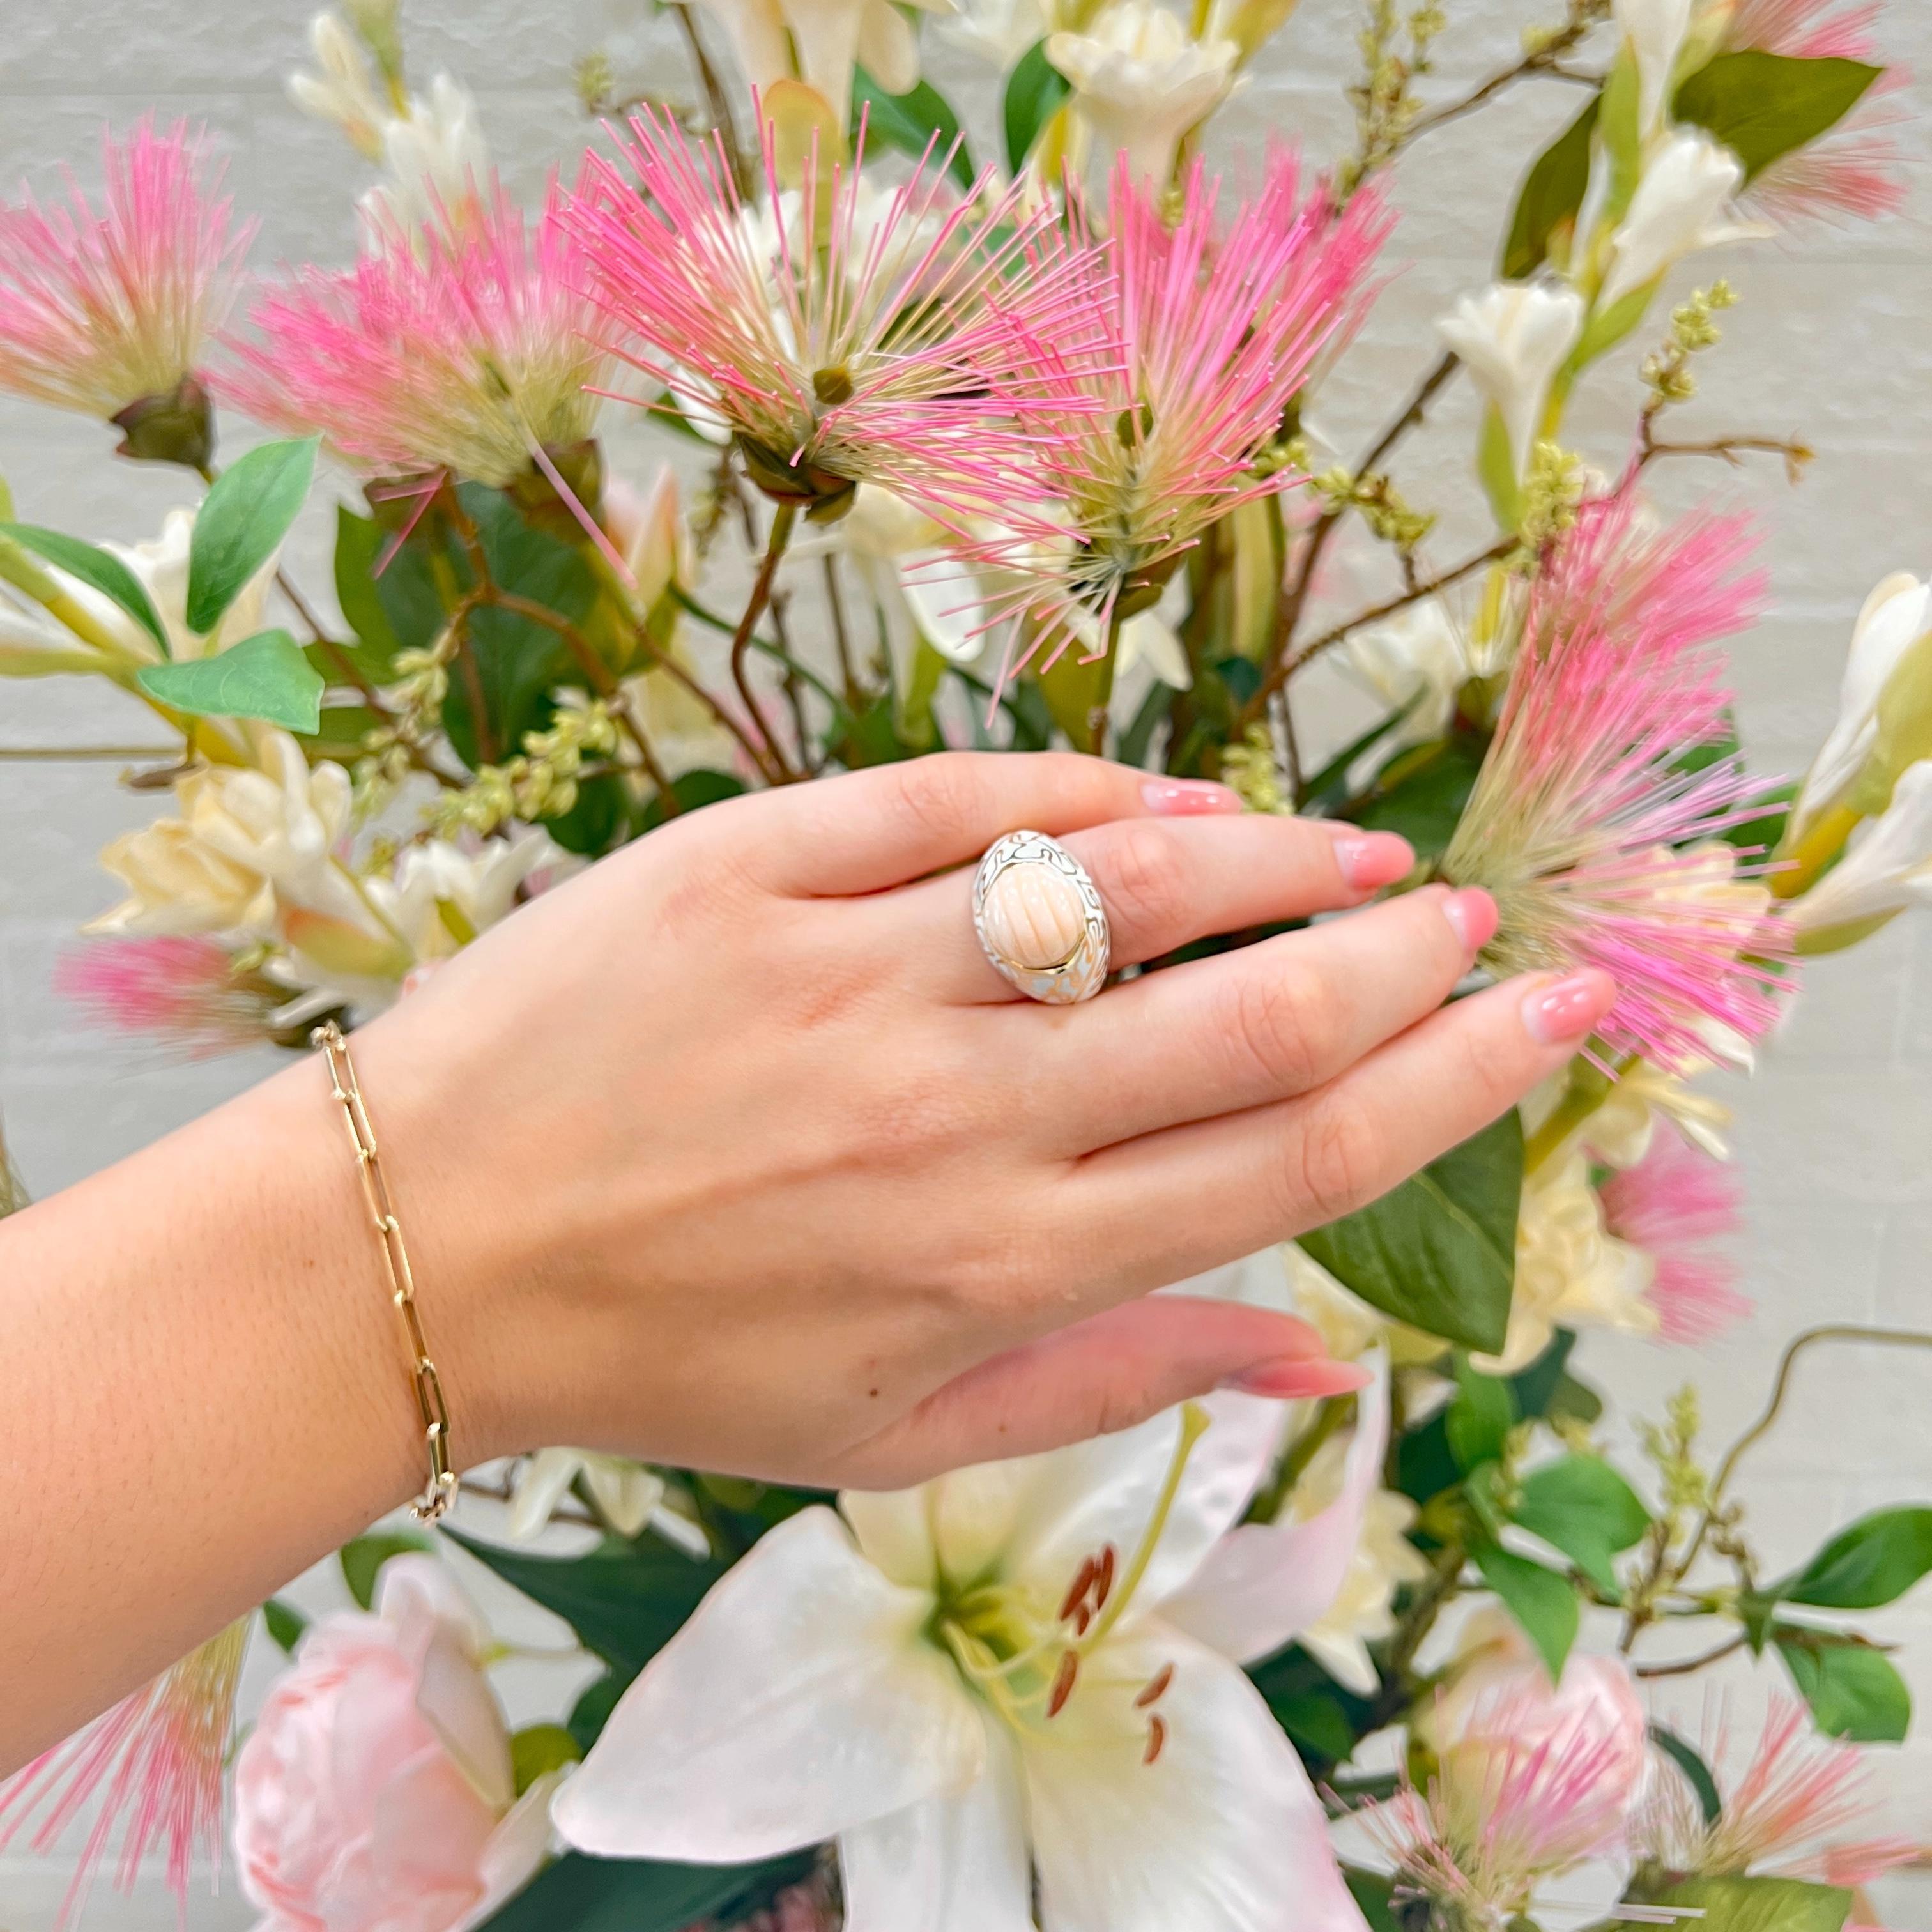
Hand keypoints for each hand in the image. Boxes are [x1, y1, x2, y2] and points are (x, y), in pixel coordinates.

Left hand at [354, 752, 1614, 1487]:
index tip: (1543, 1020)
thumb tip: (1320, 1357)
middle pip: (1252, 1011)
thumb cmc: (671, 1358)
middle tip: (1469, 916)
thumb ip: (1116, 1383)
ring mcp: (850, 976)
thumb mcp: (894, 1438)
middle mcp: (955, 1116)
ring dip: (1274, 849)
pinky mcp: (748, 869)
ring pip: (1127, 878)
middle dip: (1402, 957)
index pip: (1296, 1157)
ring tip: (1352, 844)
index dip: (1454, 1082)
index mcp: (1005, 1262)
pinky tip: (1161, 800)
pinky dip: (1085, 788)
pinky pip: (957, 798)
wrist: (425, 1251)